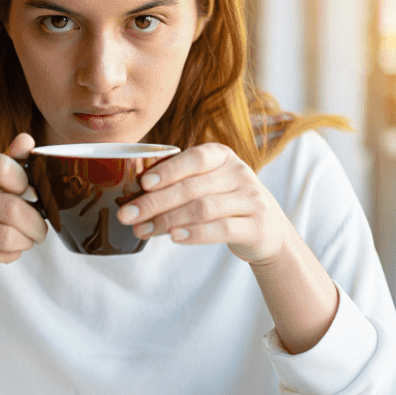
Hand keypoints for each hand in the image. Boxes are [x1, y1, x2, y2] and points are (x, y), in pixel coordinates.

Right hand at [0, 132, 47, 288]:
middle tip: (40, 229)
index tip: (32, 194)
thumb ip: (2, 163)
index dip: (25, 182)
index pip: (1, 166)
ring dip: (27, 240)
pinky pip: (1, 254)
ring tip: (27, 240)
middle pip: (11, 207)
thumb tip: (27, 140)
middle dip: (36, 222)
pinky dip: (13, 254)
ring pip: (8, 235)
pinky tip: (7, 251)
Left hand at [117, 142, 290, 264]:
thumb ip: (180, 182)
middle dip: (154, 202)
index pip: (195, 158)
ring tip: (142, 230)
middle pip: (191, 188)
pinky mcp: (256, 226)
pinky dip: (195, 234)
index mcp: (223, 157)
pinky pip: (222, 229)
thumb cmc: (225, 202)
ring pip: (203, 209)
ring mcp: (251, 200)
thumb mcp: (209, 183)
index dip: (169, 170)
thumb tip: (134, 194)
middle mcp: (239, 174)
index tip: (143, 183)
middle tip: (127, 215)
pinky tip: (174, 237)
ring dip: (167, 221)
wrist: (268, 229)